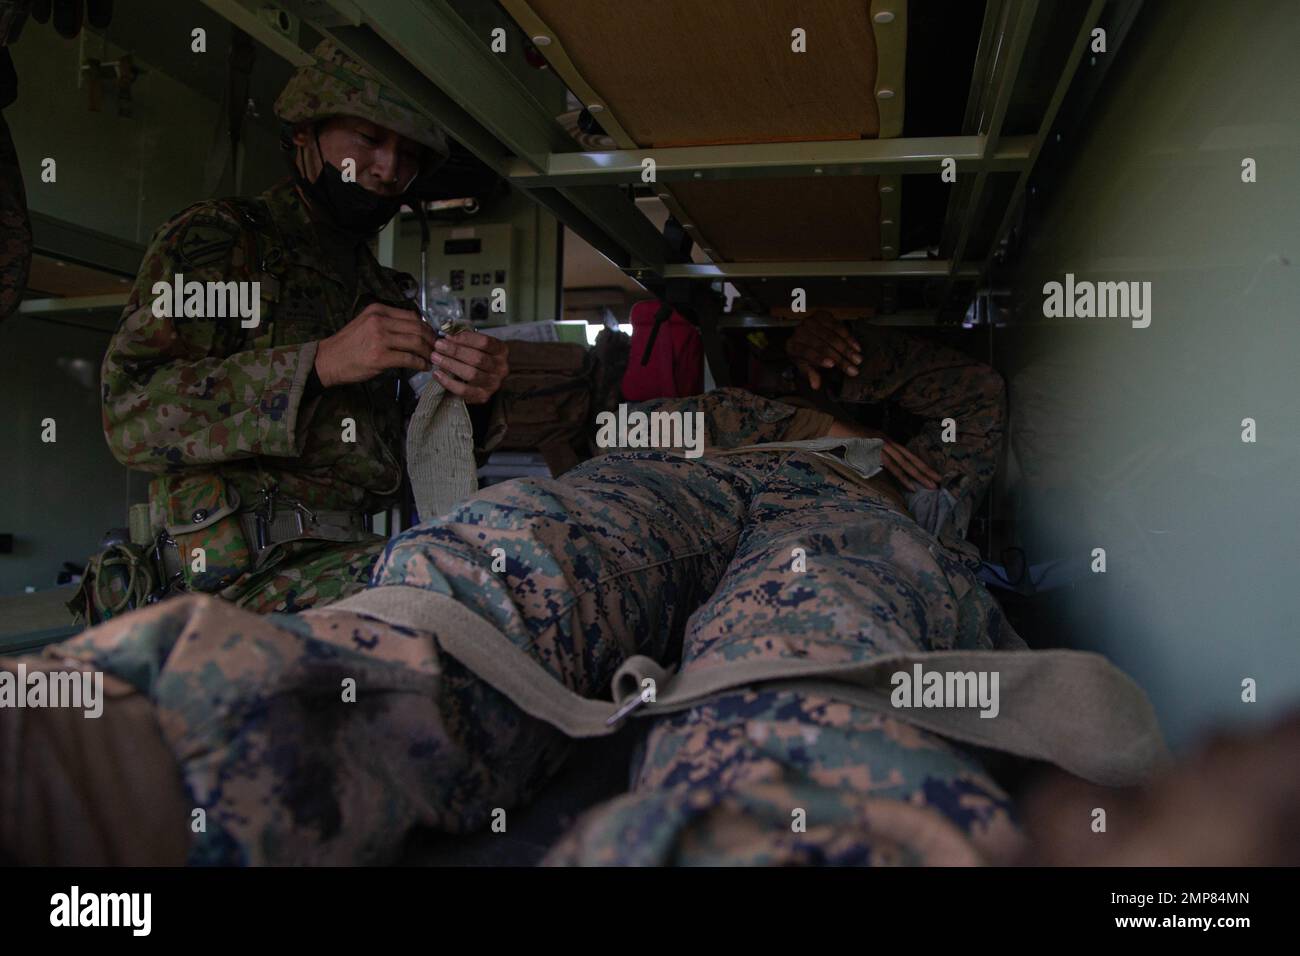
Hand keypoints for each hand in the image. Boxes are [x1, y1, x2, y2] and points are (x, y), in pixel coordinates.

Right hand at [315, 302, 437, 386]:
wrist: (327, 360)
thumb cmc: (347, 345)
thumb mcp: (365, 323)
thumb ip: (386, 322)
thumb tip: (413, 330)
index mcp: (377, 310)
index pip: (412, 315)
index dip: (426, 327)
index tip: (432, 336)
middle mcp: (380, 321)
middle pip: (417, 327)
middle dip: (432, 339)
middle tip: (437, 348)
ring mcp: (380, 339)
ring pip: (416, 342)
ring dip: (428, 352)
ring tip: (432, 358)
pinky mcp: (380, 357)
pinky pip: (409, 359)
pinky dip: (420, 363)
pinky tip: (423, 367)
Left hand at [430, 329, 508, 403]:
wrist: (484, 380)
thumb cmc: (478, 358)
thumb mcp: (476, 345)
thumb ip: (465, 339)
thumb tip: (447, 335)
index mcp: (501, 351)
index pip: (484, 342)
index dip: (465, 338)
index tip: (448, 336)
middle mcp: (501, 368)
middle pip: (477, 358)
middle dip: (455, 351)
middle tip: (438, 346)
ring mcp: (493, 383)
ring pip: (471, 374)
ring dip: (450, 364)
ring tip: (435, 358)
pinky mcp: (483, 396)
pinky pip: (464, 390)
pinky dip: (448, 382)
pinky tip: (437, 374)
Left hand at [787, 310, 862, 389]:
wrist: (805, 334)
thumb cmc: (805, 354)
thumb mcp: (804, 366)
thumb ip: (810, 374)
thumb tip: (816, 386)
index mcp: (792, 345)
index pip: (805, 352)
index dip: (819, 358)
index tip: (832, 365)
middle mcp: (799, 331)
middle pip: (822, 345)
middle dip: (839, 358)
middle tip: (853, 369)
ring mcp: (810, 321)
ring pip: (832, 336)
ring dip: (847, 348)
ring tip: (858, 359)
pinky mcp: (822, 315)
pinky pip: (838, 326)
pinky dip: (849, 337)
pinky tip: (857, 347)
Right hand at [826, 420, 940, 491]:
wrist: (833, 429)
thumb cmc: (845, 438)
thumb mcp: (864, 445)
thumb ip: (874, 453)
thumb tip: (881, 465)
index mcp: (887, 440)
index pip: (907, 454)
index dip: (920, 464)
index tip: (931, 474)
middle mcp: (888, 441)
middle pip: (910, 459)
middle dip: (926, 471)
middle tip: (939, 482)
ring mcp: (883, 446)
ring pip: (905, 464)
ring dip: (919, 476)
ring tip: (930, 486)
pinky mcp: (876, 452)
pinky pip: (892, 467)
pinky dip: (903, 478)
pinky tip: (911, 486)